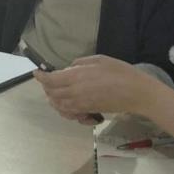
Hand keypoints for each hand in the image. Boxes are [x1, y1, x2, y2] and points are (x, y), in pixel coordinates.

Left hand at [33, 55, 161, 121]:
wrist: (136, 93)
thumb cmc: (120, 72)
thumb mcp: (98, 60)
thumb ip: (79, 64)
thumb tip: (68, 69)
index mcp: (76, 77)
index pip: (50, 80)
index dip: (41, 77)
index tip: (36, 72)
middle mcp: (74, 93)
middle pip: (51, 94)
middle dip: (47, 88)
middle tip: (49, 81)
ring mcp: (80, 104)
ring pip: (58, 106)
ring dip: (54, 100)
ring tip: (58, 92)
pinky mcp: (87, 112)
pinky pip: (69, 113)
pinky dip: (65, 110)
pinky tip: (70, 105)